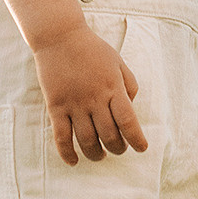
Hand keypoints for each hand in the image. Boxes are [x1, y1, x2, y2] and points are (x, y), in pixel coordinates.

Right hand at [34, 23, 148, 166]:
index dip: (136, 139)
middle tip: (118, 149)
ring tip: (100, 155)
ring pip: (87, 140)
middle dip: (117, 148)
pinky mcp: (56, 107)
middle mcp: (94, 99)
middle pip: (109, 135)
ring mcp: (74, 104)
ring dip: (95, 154)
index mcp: (112, 88)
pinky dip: (67, 153)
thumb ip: (129, 84)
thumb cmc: (92, 49)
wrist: (60, 37)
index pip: (128, 121)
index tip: (141, 148)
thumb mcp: (118, 62)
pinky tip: (74, 161)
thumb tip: (131, 107)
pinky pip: (61, 137)